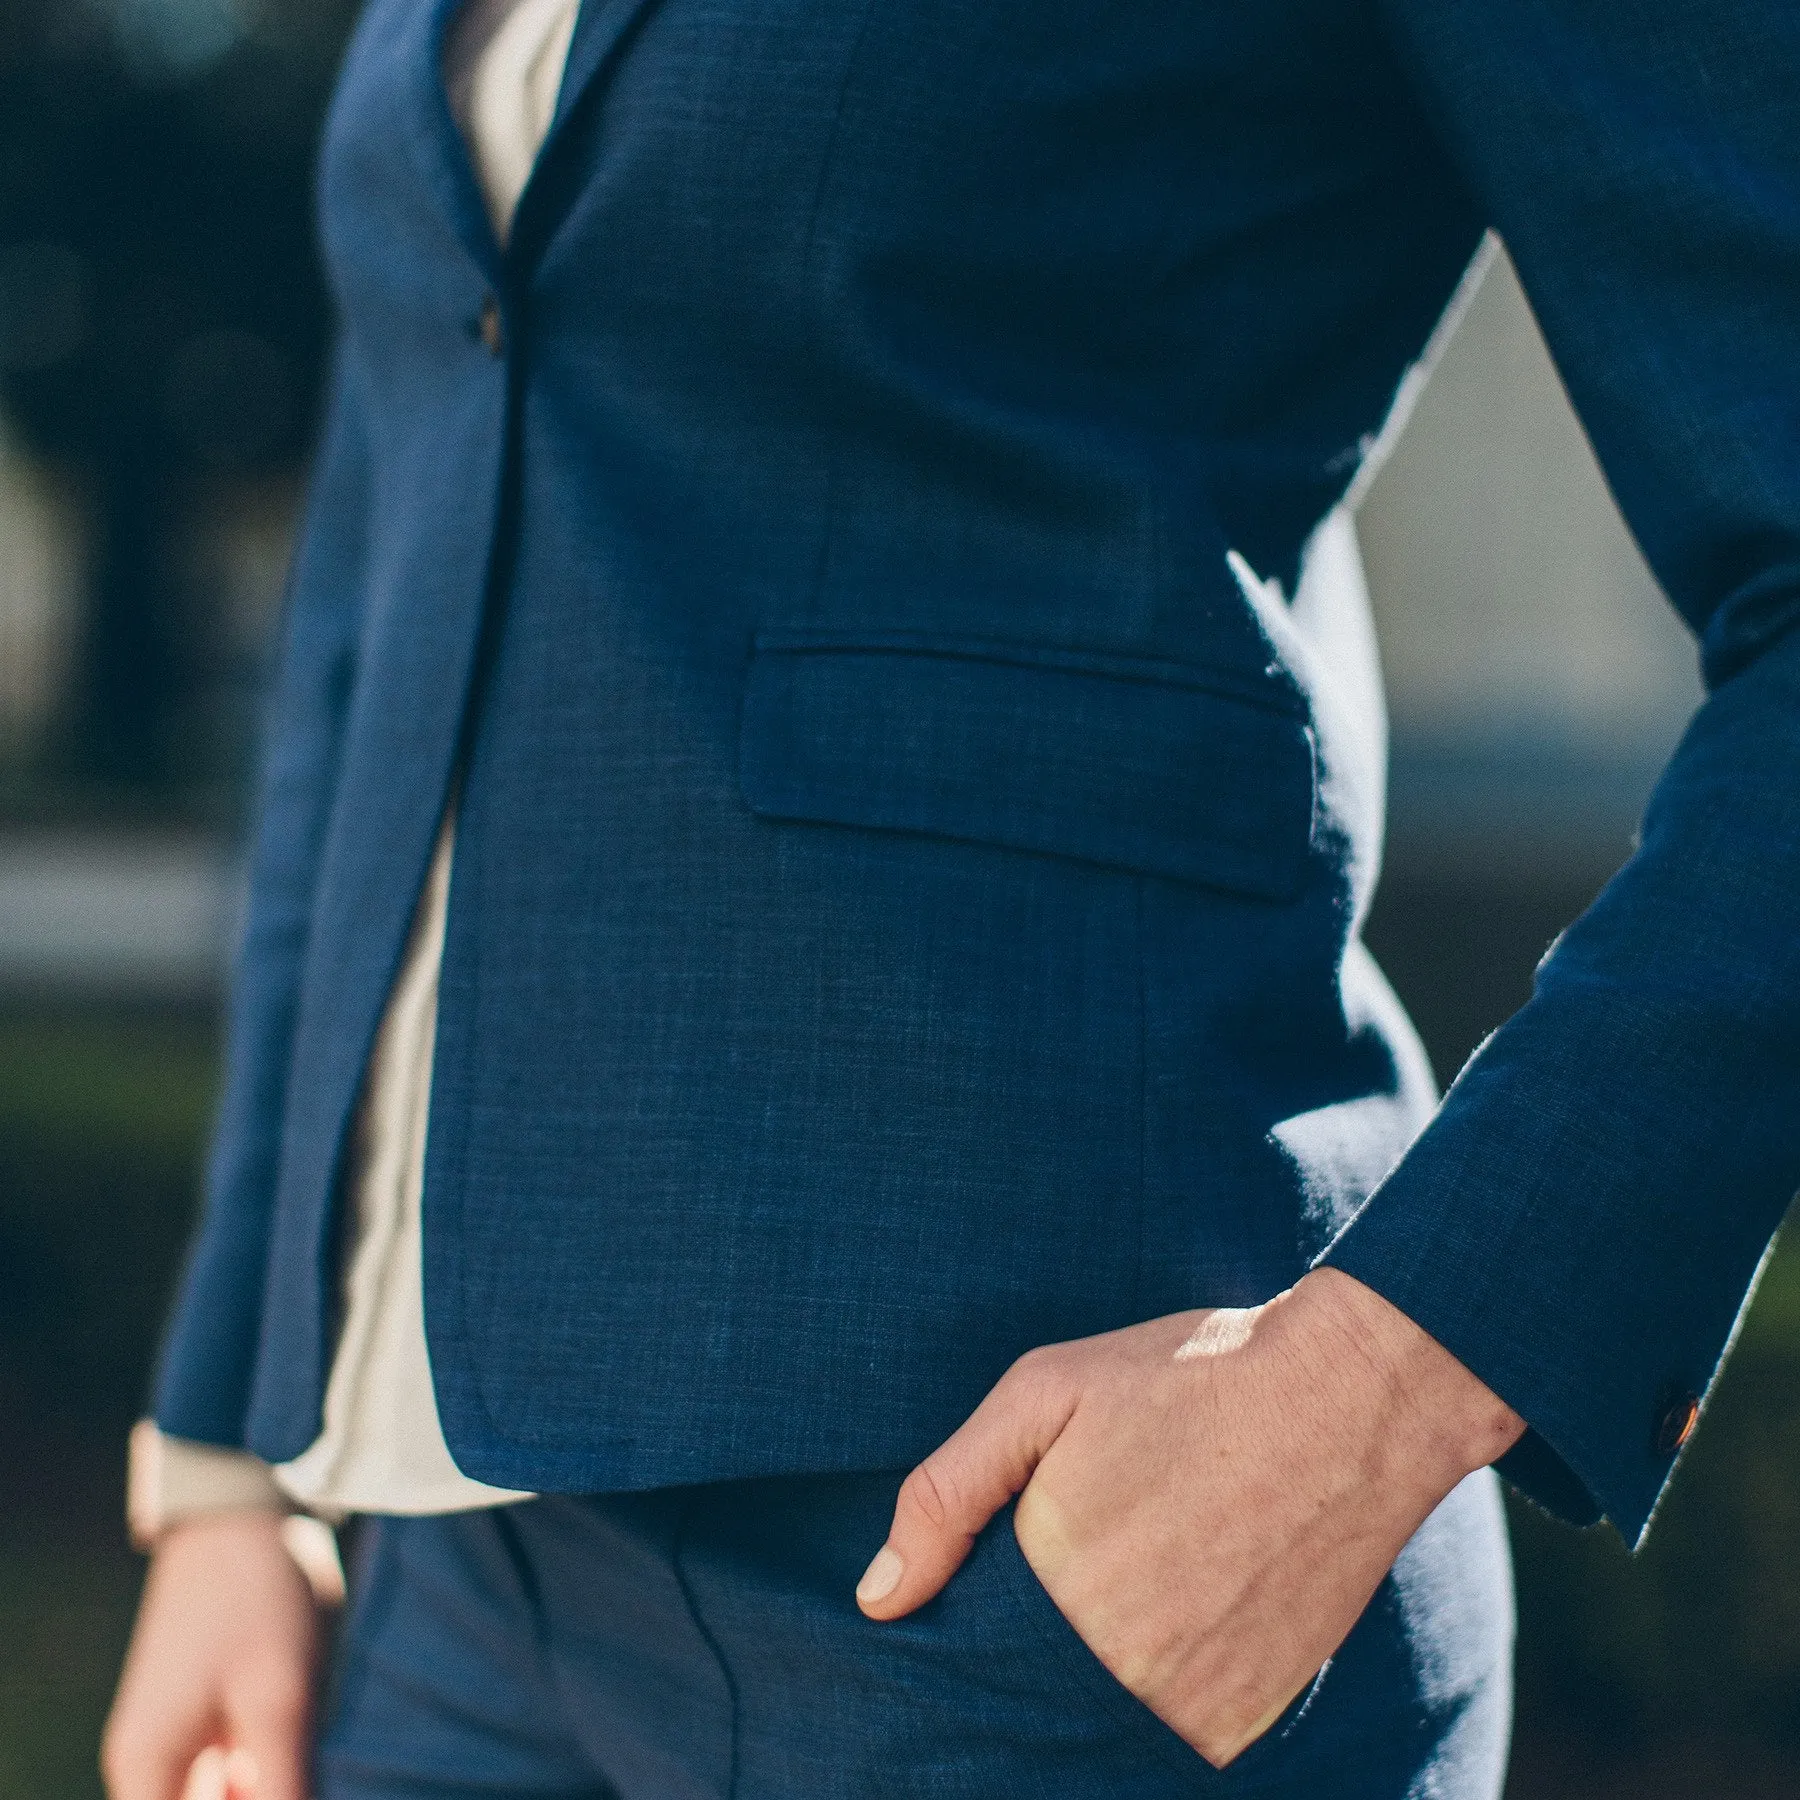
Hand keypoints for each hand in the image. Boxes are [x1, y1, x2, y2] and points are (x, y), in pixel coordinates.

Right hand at [103, 1511, 324, 1799]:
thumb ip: (282, 1789)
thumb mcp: (281, 1701)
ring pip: (219, 1798)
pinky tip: (295, 1734)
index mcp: (148, 1772)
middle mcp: (145, 1767)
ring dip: (258, 1787)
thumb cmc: (257, 1597)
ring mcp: (170, 1741)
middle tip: (295, 1756)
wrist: (242, 1510)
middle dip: (255, 1799)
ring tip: (295, 1736)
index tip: (288, 1788)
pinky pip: (227, 1774)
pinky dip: (262, 1770)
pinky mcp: (199, 1717)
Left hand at [855, 1269, 1523, 1767]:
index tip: (1017, 1559)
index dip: (980, 1605)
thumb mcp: (1046, 1393)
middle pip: (1033, 1683)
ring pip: (1101, 1711)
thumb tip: (878, 1600)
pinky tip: (1191, 1598)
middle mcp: (1121, 1665)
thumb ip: (947, 1497)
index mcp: (1055, 1586)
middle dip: (1041, 1632)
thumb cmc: (1188, 1378)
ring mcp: (1192, 1704)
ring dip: (1104, 1661)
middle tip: (1106, 1543)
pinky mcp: (1250, 1720)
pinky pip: (1173, 1731)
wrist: (1352, 1395)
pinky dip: (1166, 1684)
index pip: (969, 1647)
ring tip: (1151, 1561)